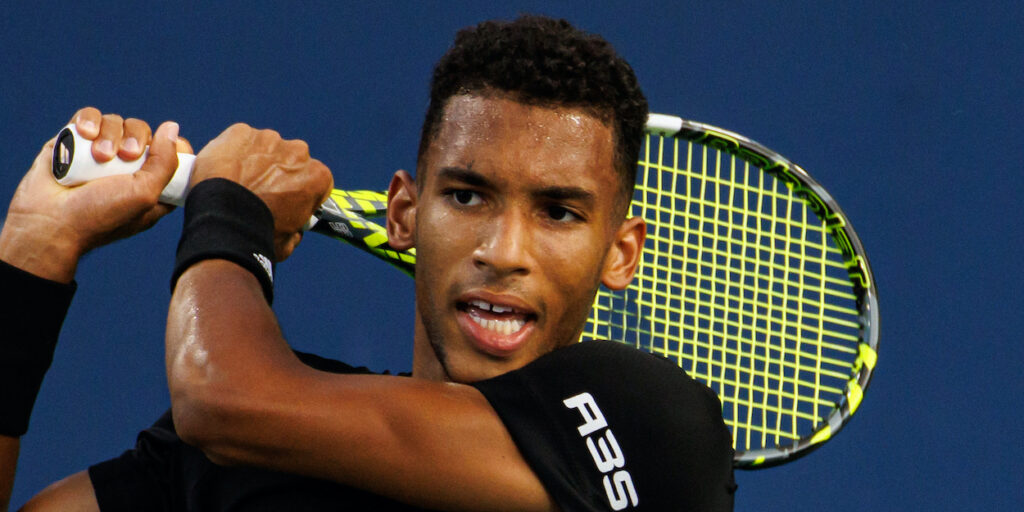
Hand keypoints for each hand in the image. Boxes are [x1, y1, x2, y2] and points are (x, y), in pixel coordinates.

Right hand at [0, 107, 191, 282]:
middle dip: (137, 138)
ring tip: (99, 155)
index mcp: (149, 185)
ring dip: (110, 134)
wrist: (48, 221)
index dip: (175, 146)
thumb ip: (166, 162)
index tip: (171, 148)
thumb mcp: (145, 195)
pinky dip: (88, 121)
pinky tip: (84, 135)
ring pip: (115, 122)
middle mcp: (125, 168)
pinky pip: (88, 116)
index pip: (172, 154)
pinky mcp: (73, 142)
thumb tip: (172, 127)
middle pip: (142, 131)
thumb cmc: (99, 216)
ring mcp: (98, 153)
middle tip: (126, 156)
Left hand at [190, 124, 332, 260]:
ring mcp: (269, 139)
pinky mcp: (240, 132)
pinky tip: (223, 170)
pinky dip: (232, 151)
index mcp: (317, 176)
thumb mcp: (289, 242)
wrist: (224, 223)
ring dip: (256, 160)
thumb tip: (293, 228)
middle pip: (291, 159)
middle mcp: (298, 152)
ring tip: (237, 181)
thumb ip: (296, 228)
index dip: (301, 192)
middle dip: (279, 172)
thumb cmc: (259, 236)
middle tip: (259, 191)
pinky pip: (239, 140)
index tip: (286, 201)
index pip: (315, 180)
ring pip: (265, 147)